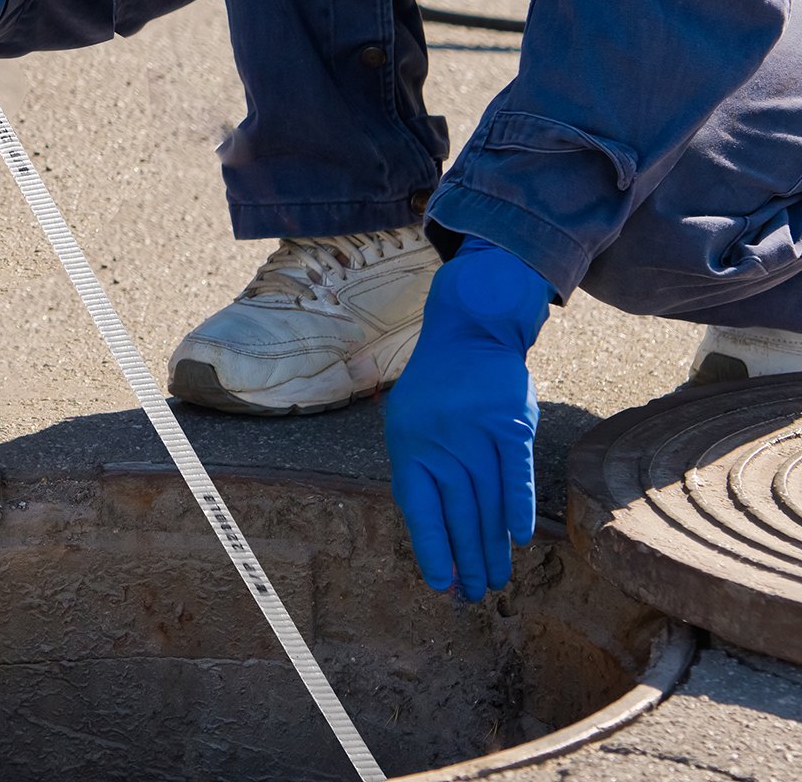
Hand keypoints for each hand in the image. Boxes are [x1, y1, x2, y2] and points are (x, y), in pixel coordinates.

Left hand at [384, 237, 552, 600]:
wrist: (469, 334)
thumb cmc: (436, 389)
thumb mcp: (408, 424)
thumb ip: (419, 472)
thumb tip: (433, 534)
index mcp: (410, 446)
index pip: (419, 508)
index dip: (432, 548)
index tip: (441, 584)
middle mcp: (441, 442)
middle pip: (457, 513)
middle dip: (466, 559)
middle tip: (475, 595)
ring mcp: (477, 433)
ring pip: (486, 501)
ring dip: (491, 545)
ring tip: (496, 579)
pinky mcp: (511, 424)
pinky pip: (515, 473)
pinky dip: (516, 506)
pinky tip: (519, 538)